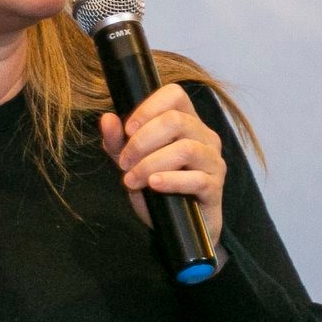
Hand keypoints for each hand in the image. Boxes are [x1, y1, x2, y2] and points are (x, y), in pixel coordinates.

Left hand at [98, 83, 225, 250]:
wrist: (175, 226)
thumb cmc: (155, 187)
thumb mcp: (130, 162)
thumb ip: (117, 141)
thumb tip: (107, 118)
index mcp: (186, 121)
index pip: (175, 94)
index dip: (148, 107)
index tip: (127, 130)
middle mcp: (204, 136)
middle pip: (176, 121)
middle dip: (141, 142)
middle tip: (123, 163)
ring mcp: (213, 160)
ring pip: (186, 149)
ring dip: (150, 163)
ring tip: (132, 180)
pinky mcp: (215, 187)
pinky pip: (196, 178)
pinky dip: (170, 180)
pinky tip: (153, 185)